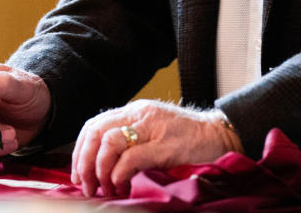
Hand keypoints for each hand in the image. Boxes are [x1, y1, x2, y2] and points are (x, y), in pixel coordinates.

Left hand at [70, 99, 241, 197]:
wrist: (222, 136)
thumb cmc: (189, 139)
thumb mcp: (154, 133)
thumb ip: (131, 141)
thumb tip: (102, 165)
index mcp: (136, 112)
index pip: (95, 124)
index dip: (80, 150)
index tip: (79, 173)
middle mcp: (141, 115)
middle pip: (96, 132)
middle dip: (84, 161)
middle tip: (86, 185)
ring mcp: (154, 129)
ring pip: (109, 142)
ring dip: (99, 169)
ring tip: (104, 188)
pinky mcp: (166, 146)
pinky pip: (132, 157)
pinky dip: (119, 173)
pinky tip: (120, 185)